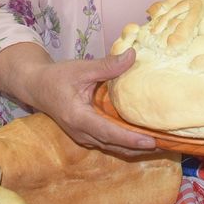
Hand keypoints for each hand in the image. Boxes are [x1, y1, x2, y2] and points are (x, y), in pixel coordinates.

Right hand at [0, 45, 155, 156]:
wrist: (36, 86)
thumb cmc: (57, 77)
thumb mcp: (82, 68)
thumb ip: (108, 65)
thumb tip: (132, 55)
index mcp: (79, 118)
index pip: (109, 133)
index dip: (131, 138)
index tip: (151, 141)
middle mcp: (81, 133)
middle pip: (115, 146)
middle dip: (139, 148)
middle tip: (166, 144)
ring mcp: (83, 137)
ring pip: (112, 147)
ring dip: (134, 147)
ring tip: (160, 143)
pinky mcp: (86, 135)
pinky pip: (108, 142)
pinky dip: (125, 142)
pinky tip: (141, 136)